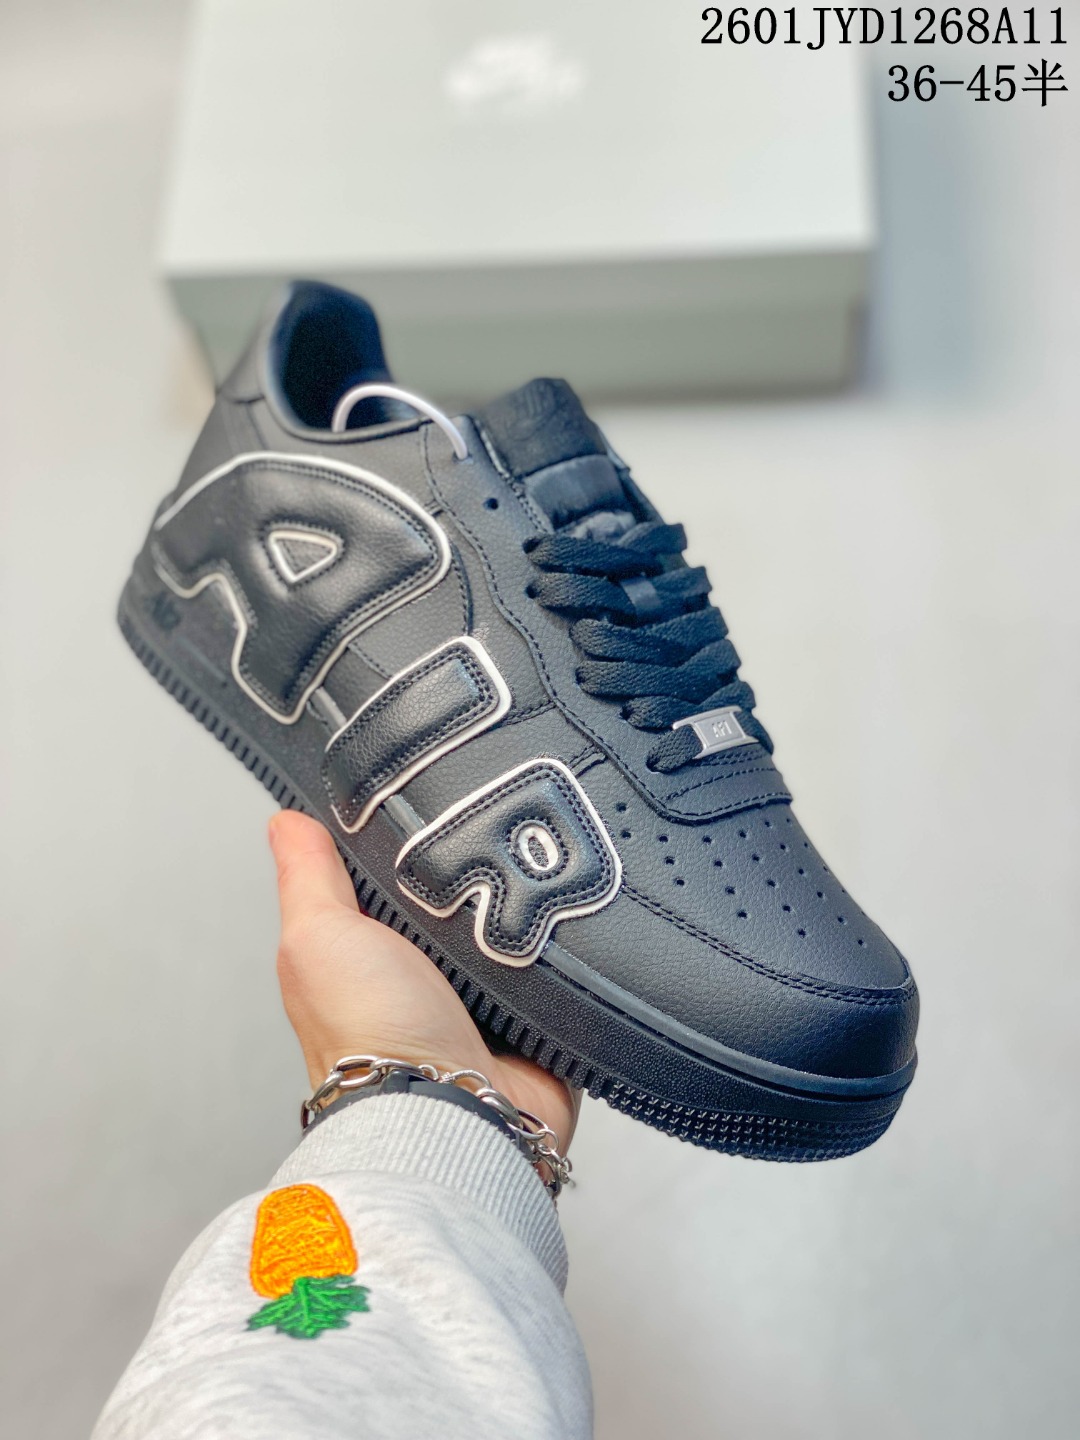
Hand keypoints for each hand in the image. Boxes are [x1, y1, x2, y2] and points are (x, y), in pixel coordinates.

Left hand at [269, 811, 578, 1153]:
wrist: (450, 1112)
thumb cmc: (370, 1036)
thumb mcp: (319, 935)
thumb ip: (308, 877)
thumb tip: (285, 821)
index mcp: (370, 956)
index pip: (395, 880)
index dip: (412, 841)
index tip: (435, 795)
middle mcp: (427, 980)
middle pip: (465, 900)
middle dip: (484, 871)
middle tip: (500, 836)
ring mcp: (487, 1004)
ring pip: (519, 930)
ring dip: (531, 909)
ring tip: (543, 872)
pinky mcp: (541, 1024)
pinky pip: (568, 971)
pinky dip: (572, 951)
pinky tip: (572, 921)